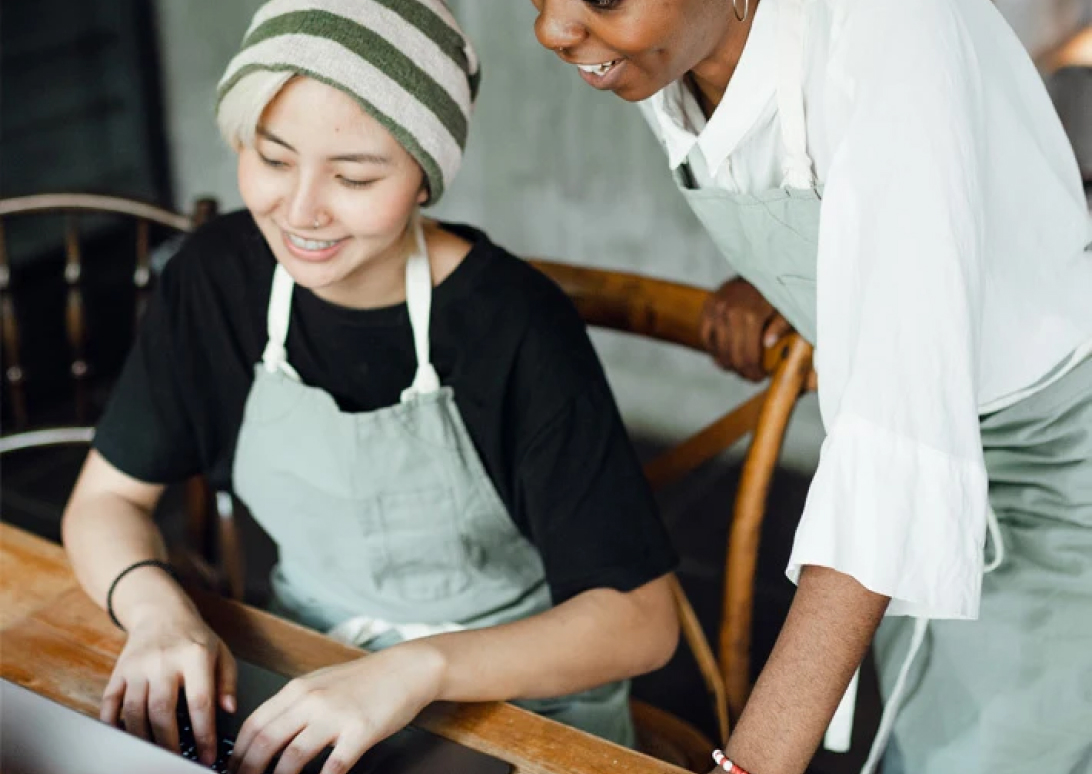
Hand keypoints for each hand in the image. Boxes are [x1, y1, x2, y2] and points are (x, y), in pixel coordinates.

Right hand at [100, 604, 236, 765]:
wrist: (160, 612)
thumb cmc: (195, 638)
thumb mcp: (221, 653)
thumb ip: (228, 682)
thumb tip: (229, 711)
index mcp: (195, 656)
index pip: (200, 702)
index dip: (204, 734)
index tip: (207, 757)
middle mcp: (163, 660)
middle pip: (163, 710)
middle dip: (170, 744)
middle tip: (178, 762)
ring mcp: (138, 666)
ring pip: (136, 711)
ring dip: (144, 739)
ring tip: (156, 756)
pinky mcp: (119, 671)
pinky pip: (111, 703)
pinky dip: (115, 725)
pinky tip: (126, 740)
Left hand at [229, 643, 444, 773]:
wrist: (407, 668)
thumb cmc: (367, 678)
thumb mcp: (322, 682)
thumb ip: (294, 704)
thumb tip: (266, 735)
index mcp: (298, 689)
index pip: (253, 724)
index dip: (237, 753)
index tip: (231, 770)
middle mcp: (311, 700)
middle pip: (265, 742)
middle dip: (248, 771)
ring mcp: (336, 716)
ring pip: (291, 757)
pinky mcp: (360, 731)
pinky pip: (333, 766)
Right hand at [701, 278, 793, 380]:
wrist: (761, 267)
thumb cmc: (778, 292)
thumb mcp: (787, 308)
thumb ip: (781, 326)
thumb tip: (768, 344)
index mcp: (752, 315)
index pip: (748, 356)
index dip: (752, 372)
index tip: (759, 378)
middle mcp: (731, 312)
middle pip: (732, 356)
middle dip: (741, 371)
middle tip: (750, 376)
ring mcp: (717, 308)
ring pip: (717, 349)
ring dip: (726, 363)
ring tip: (737, 368)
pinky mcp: (709, 305)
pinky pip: (705, 335)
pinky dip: (712, 349)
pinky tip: (722, 356)